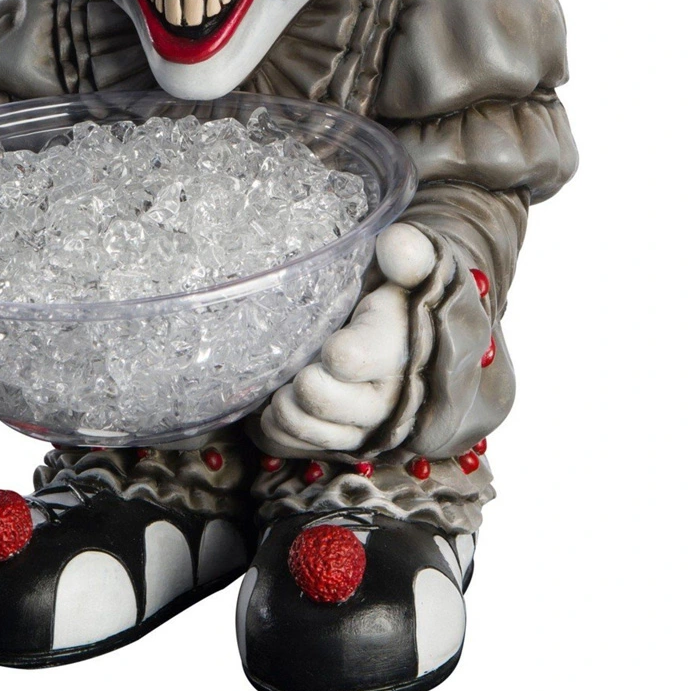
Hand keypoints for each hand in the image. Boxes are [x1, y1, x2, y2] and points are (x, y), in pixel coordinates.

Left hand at [259, 223, 435, 453]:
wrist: (419, 333)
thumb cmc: (404, 293)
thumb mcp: (415, 266)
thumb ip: (409, 255)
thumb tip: (398, 243)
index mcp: (397, 349)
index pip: (359, 359)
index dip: (341, 355)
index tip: (330, 346)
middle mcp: (385, 398)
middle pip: (323, 402)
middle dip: (301, 383)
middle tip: (294, 365)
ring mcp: (361, 426)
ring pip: (305, 431)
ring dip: (282, 409)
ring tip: (280, 383)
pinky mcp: (337, 443)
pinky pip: (290, 447)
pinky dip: (273, 428)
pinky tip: (272, 402)